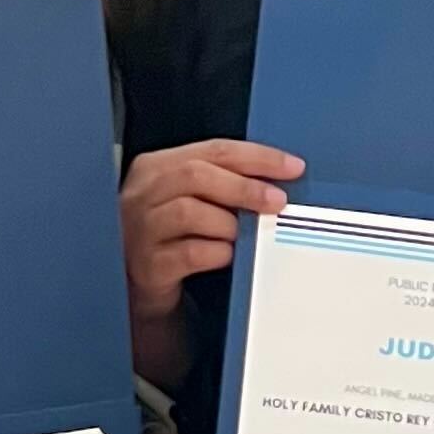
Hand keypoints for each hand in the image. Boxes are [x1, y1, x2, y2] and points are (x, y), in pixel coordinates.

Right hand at [119, 141, 303, 323]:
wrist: (142, 284)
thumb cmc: (173, 235)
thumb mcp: (191, 199)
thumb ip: (223, 183)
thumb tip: (276, 182)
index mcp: (156, 166)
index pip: (213, 149)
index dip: (258, 157)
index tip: (292, 167)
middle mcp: (142, 193)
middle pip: (197, 175)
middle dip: (245, 187)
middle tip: (277, 201)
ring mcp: (140, 230)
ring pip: (190, 212)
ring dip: (229, 223)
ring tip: (247, 234)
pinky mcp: (149, 265)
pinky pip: (191, 253)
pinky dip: (219, 252)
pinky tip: (230, 255)